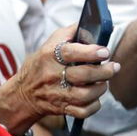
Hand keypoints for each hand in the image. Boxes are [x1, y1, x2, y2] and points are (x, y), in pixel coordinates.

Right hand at [0, 24, 119, 135]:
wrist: (23, 92)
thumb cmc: (42, 64)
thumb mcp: (50, 43)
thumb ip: (70, 32)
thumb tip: (91, 24)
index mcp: (50, 55)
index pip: (71, 52)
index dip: (91, 52)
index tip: (105, 52)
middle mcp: (52, 75)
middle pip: (84, 75)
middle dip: (104, 71)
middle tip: (114, 67)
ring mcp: (57, 93)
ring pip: (85, 95)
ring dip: (100, 88)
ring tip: (104, 82)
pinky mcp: (61, 108)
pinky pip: (82, 111)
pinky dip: (94, 106)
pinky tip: (95, 97)